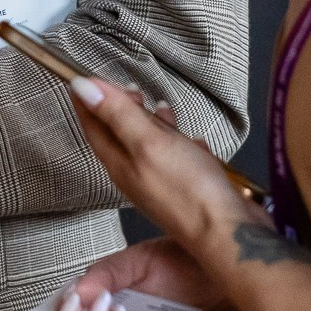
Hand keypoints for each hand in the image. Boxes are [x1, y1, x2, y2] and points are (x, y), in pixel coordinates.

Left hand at [68, 76, 251, 261]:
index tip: (83, 77)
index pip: (93, 126)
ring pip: (150, 145)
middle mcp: (135, 174)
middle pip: (120, 135)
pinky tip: (195, 141)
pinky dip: (181, 144)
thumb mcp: (148, 143)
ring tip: (163, 106)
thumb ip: (117, 115)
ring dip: (154, 124)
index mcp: (119, 163)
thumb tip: (81, 88)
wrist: (229, 233)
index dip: (87, 101)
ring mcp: (161, 182)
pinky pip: (177, 159)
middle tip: (133, 88)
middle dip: (122, 108)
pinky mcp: (186, 187)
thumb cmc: (188, 189)